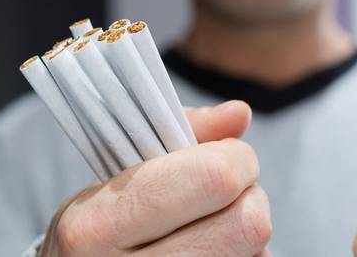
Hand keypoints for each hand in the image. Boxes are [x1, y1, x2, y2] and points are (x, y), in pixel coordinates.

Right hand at [39, 100, 271, 256]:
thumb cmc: (100, 225)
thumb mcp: (116, 175)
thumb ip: (181, 133)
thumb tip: (239, 113)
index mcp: (99, 223)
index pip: (211, 179)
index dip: (236, 157)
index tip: (228, 154)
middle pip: (248, 223)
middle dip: (250, 196)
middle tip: (227, 191)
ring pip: (257, 256)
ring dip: (248, 234)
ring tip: (212, 226)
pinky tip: (215, 252)